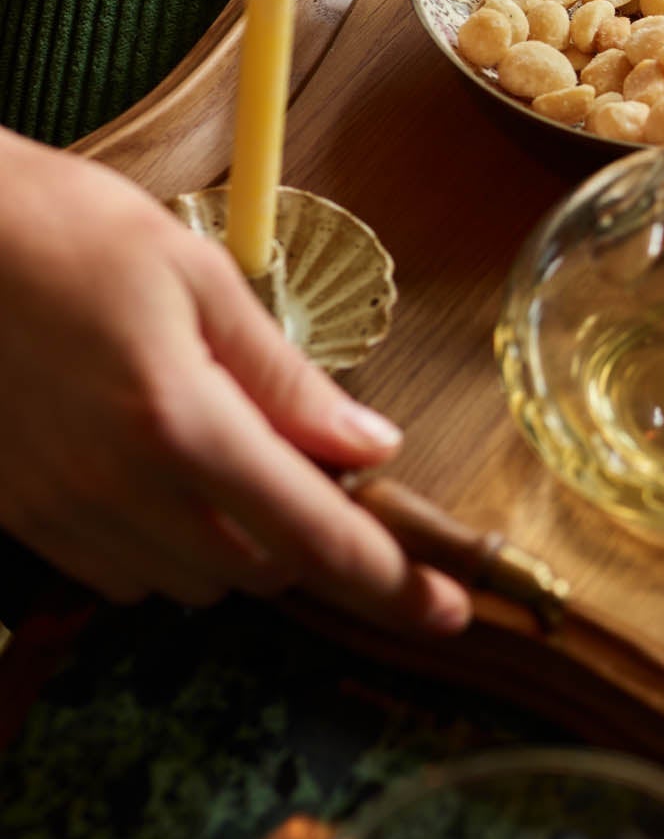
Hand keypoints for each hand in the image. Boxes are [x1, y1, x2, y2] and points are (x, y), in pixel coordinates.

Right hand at [0, 128, 469, 634]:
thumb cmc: (67, 230)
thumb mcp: (197, 276)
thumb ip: (285, 376)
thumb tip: (371, 446)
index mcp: (181, 422)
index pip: (311, 533)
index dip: (389, 579)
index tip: (447, 608)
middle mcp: (118, 487)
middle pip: (256, 569)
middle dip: (306, 534)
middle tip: (316, 463)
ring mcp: (59, 511)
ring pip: (186, 581)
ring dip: (235, 541)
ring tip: (231, 451)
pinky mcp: (16, 513)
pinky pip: (115, 572)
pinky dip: (163, 542)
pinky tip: (162, 472)